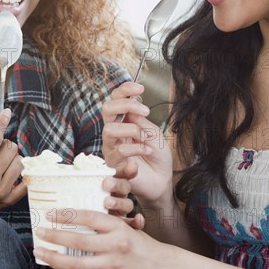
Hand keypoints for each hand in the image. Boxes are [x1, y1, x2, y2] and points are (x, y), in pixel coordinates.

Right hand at [0, 109, 25, 215]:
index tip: (6, 113)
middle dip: (6, 146)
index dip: (0, 124)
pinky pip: (27, 179)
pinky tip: (12, 174)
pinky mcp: (9, 200)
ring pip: (20, 161)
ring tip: (3, 165)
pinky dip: (22, 174)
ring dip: (14, 160)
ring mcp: (0, 191)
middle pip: (11, 148)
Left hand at [34, 209, 163, 268]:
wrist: (161, 266)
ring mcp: (110, 264)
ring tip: (40, 250)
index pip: (89, 217)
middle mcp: (114, 245)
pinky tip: (54, 262)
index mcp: (118, 227)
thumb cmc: (140, 243)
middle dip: (55, 236)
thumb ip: (104, 224)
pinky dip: (66, 268)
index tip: (51, 213)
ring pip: (76, 262)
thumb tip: (74, 219)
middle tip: (39, 231)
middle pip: (78, 240)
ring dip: (54, 257)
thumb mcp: (125, 226)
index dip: (68, 215)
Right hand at [102, 82, 172, 205]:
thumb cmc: (157, 156)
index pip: (116, 99)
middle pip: (106, 109)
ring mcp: (112, 147)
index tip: (140, 88)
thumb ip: (141, 120)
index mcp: (124, 120)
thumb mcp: (153, 132)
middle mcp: (115, 131)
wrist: (162, 180)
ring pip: (108, 130)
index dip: (124, 90)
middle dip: (125, 104)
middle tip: (144, 110)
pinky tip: (147, 150)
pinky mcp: (113, 164)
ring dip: (130, 128)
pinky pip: (119, 151)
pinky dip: (136, 147)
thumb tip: (131, 107)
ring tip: (144, 135)